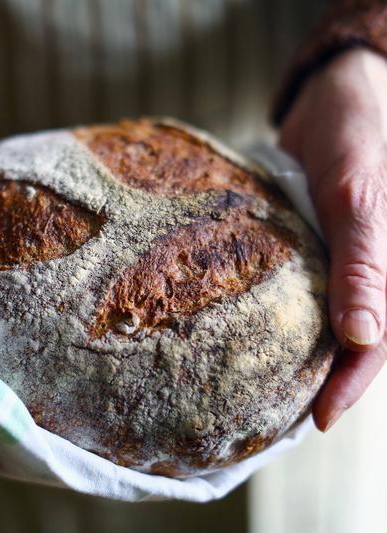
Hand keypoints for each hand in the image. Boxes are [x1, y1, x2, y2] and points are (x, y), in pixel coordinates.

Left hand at [280, 49, 386, 430]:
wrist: (332, 97)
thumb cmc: (356, 135)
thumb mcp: (359, 198)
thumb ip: (365, 263)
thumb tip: (363, 338)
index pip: (378, 343)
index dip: (352, 384)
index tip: (319, 420)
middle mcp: (371, 271)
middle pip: (353, 340)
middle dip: (323, 377)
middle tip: (278, 413)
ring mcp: (341, 260)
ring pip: (326, 318)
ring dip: (301, 350)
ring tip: (262, 385)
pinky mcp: (313, 245)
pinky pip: (303, 286)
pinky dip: (284, 311)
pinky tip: (255, 329)